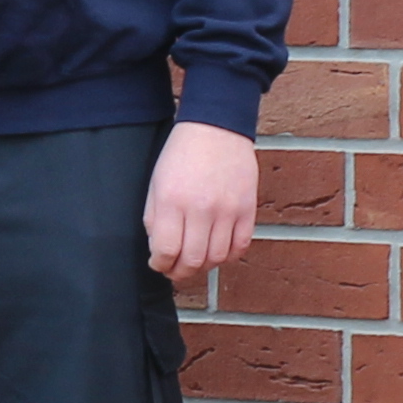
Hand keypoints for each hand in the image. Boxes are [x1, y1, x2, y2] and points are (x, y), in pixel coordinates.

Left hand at [144, 121, 258, 285]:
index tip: (158, 264)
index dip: (160, 264)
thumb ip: (154, 218)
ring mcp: (228, 210)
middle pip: (193, 260)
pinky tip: (217, 253)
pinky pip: (241, 246)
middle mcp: (201, 208)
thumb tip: (159, 249)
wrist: (216, 129)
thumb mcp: (155, 183)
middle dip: (180, 273)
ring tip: (194, 263)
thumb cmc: (181, 154)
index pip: (166, 249)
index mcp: (171, 201)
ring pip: (218, 258)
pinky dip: (229, 257)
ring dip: (204, 267)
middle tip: (174, 272)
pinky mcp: (248, 209)